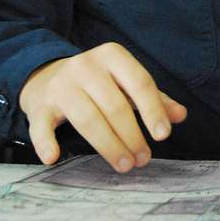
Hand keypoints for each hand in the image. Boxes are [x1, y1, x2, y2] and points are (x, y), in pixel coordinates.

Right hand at [19, 42, 187, 172]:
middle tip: (143, 159)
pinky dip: (46, 142)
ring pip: (88, 119)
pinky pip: (42, 125)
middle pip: (115, 106)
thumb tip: (180, 115)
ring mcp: (61, 84)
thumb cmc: (96, 82)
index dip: (153, 110)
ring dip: (108, 146)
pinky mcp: (39, 104)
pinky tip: (54, 157)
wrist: (45, 75)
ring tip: (124, 164)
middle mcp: (86, 66)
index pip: (139, 83)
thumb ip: (154, 98)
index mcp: (112, 56)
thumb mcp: (125, 82)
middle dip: (132, 136)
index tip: (163, 136)